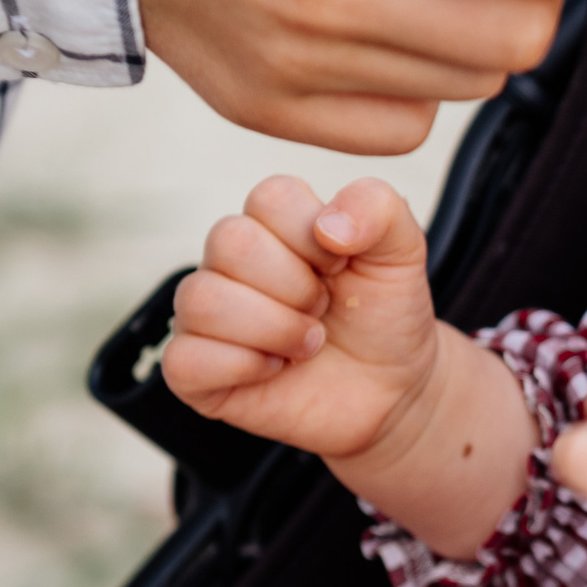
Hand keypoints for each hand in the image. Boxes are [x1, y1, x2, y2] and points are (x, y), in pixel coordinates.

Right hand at [162, 176, 534, 555]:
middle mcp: (228, 262)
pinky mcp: (194, 372)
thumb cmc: (384, 316)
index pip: (269, 198)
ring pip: (202, 299)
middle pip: (230, 242)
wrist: (393, 389)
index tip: (341, 266)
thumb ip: (378, 207)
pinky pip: (185, 359)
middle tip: (323, 310)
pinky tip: (275, 370)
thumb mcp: (401, 251)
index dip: (316, 238)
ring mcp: (205, 316)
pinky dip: (243, 367)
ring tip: (308, 343)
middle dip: (299, 287)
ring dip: (276, 328)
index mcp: (271, 222)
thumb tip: (329, 223)